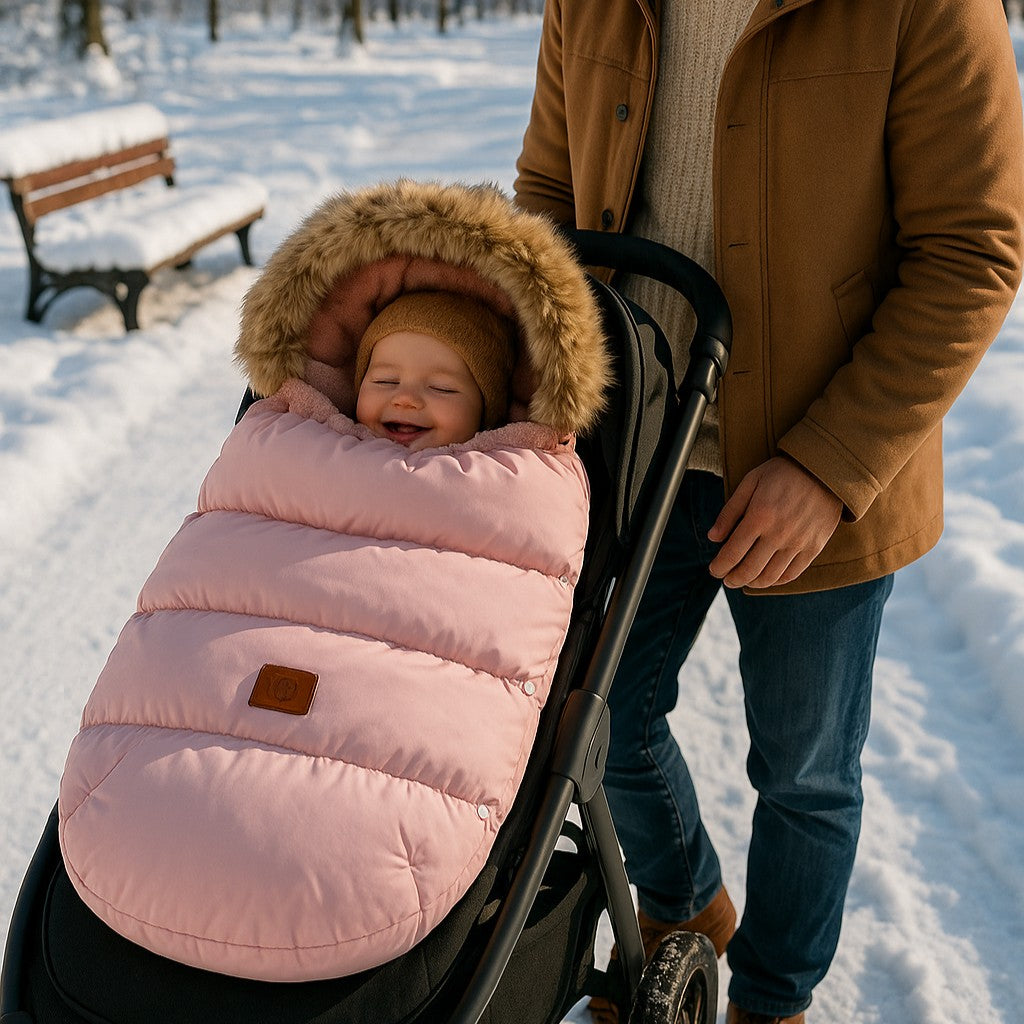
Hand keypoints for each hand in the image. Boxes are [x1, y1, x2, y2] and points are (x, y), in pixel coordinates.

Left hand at [707, 457, 842, 588]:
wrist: (824, 469)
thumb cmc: (782, 474)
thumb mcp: (750, 482)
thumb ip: (730, 512)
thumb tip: (713, 538)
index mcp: (759, 516)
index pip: (732, 553)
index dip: (719, 567)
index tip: (714, 570)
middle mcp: (778, 533)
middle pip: (749, 570)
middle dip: (733, 579)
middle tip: (727, 579)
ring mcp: (798, 542)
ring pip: (770, 576)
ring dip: (752, 583)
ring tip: (745, 580)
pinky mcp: (814, 547)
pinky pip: (792, 573)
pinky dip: (776, 581)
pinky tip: (767, 577)